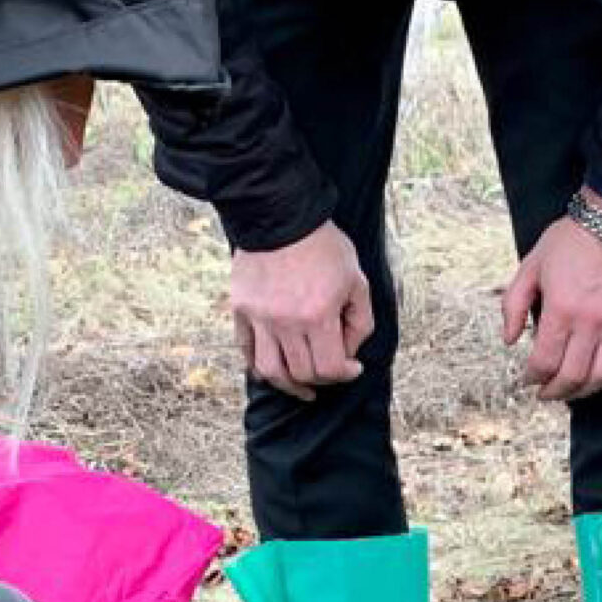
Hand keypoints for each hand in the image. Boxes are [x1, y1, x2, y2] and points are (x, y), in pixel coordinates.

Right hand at [232, 221, 374, 402]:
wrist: (279, 214)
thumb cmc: (323, 246)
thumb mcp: (356, 280)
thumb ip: (360, 321)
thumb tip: (349, 352)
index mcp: (317, 315)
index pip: (329, 369)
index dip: (345, 375)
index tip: (352, 367)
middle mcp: (285, 323)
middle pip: (301, 373)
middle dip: (322, 378)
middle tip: (331, 369)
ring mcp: (259, 318)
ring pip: (270, 371)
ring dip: (288, 385)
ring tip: (301, 387)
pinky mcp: (240, 310)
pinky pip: (246, 350)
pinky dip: (259, 366)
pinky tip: (274, 370)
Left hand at [499, 203, 601, 403]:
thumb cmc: (569, 241)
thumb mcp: (530, 266)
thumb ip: (513, 304)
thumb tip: (510, 340)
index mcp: (561, 308)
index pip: (545, 362)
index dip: (532, 378)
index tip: (527, 379)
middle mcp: (591, 321)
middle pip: (573, 376)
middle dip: (556, 391)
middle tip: (547, 393)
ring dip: (586, 390)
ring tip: (574, 390)